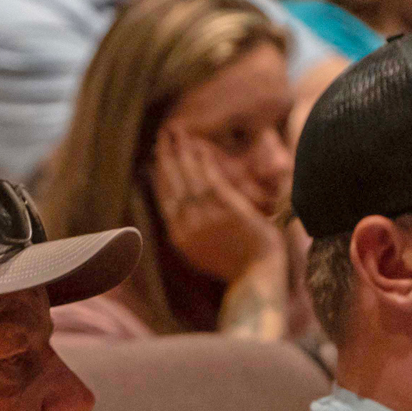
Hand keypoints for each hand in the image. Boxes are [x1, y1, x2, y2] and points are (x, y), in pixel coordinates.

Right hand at [148, 120, 284, 284]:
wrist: (255, 277)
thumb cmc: (234, 265)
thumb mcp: (201, 252)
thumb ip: (189, 232)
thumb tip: (182, 211)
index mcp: (179, 237)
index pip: (164, 199)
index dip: (158, 176)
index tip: (155, 159)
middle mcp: (187, 226)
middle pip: (171, 184)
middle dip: (165, 157)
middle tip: (162, 136)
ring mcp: (206, 218)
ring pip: (188, 178)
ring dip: (181, 153)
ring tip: (178, 133)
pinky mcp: (226, 211)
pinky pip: (209, 180)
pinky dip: (202, 162)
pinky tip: (199, 147)